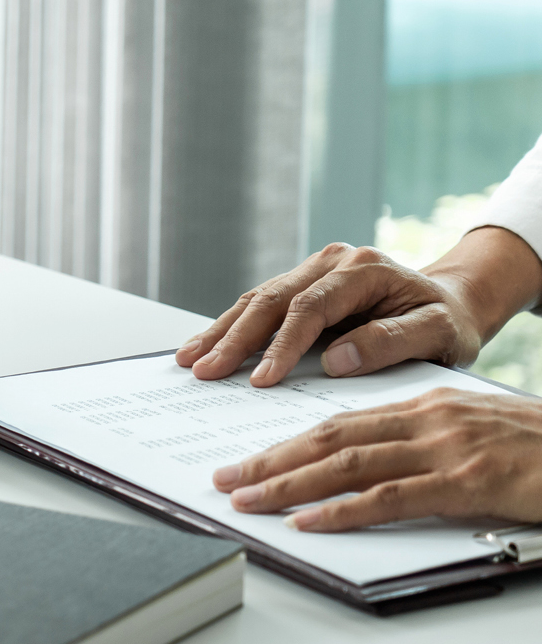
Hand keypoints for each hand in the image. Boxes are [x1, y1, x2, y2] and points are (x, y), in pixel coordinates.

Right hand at [174, 228, 541, 387]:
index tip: (261, 380)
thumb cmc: (446, 322)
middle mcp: (332, 262)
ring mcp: (312, 271)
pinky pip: (259, 305)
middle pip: (271, 300)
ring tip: (191, 359)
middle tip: (205, 370)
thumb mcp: (439, 335)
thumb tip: (337, 359)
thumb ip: (392, 343)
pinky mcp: (300, 287)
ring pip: (256, 300)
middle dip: (234, 338)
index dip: (282, 345)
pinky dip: (230, 327)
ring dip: (221, 332)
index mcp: (364, 269)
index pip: (310, 308)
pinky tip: (204, 345)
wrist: (451, 302)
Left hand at [213, 388, 541, 530]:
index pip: (342, 421)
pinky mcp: (469, 481)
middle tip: (225, 480)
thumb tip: (373, 473)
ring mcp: (448, 448)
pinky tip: (307, 522)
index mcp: (429, 407)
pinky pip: (390, 496)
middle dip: (270, 460)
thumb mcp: (479, 439)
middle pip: (330, 437)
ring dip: (288, 484)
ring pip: (348, 463)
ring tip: (245, 501)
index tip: (249, 459)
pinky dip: (342, 510)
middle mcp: (430, 419)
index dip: (288, 442)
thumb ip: (428, 449)